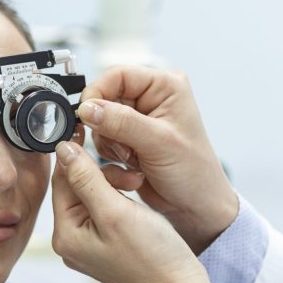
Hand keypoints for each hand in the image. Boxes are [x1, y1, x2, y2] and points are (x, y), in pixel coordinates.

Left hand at [50, 138, 221, 282]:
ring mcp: (88, 244)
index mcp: (65, 234)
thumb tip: (62, 149)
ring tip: (137, 185)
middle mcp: (71, 240)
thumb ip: (86, 178)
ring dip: (114, 183)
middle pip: (76, 187)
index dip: (75, 154)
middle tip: (131, 176)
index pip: (61, 181)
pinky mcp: (105, 244)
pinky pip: (104, 209)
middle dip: (102, 173)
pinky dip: (119, 197)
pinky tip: (136, 196)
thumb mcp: (115, 211)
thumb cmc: (151, 256)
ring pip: (92, 195)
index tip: (88, 130)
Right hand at [78, 66, 237, 252]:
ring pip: (100, 120)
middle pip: (105, 97)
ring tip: (133, 157)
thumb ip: (121, 122)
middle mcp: (151, 98)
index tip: (86, 114)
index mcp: (165, 87)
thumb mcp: (158, 142)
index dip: (97, 93)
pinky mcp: (129, 139)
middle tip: (120, 144)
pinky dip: (111, 153)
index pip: (117, 75)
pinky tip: (132, 165)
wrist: (196, 207)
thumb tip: (88, 108)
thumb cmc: (194, 172)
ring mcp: (139, 119)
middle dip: (106, 125)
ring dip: (109, 142)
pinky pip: (103, 139)